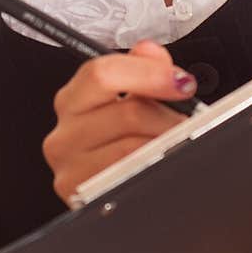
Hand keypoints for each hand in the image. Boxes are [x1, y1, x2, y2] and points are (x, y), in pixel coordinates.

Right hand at [43, 39, 199, 205]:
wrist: (114, 201)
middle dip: (168, 116)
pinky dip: (155, 167)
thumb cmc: (120, 145)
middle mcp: (63, 135)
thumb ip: (141, 69)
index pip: (102, 73)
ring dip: (166, 144)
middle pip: (128, 112)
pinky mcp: (83, 198)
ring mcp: (70, 169)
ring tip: (176, 144)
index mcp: (72, 102)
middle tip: (187, 121)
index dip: (149, 73)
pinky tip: (161, 164)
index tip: (181, 81)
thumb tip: (149, 51)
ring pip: (133, 146)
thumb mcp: (129, 100)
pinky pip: (131, 175)